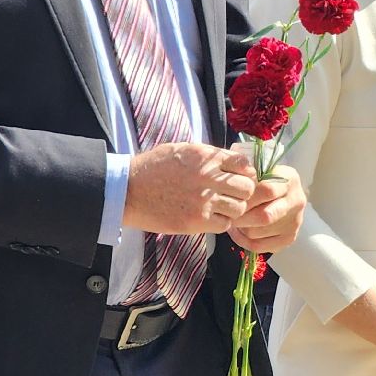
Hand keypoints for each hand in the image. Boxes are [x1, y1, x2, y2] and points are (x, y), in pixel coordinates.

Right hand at [123, 143, 256, 234]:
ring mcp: (203, 201)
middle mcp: (208, 177)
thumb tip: (232, 163)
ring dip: (233, 209)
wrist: (127, 190)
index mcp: (206, 157)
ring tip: (221, 208)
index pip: (244, 165)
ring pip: (239, 208)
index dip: (245, 173)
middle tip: (233, 196)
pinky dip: (221, 223)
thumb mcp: (183, 150)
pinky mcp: (195, 221)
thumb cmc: (153, 168)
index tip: (240, 179)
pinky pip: (224, 225)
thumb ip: (209, 156)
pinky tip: (210, 218)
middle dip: (243, 193)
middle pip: (247, 188)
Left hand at [230, 166, 306, 254]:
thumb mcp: (262, 171)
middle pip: (264, 216)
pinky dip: (243, 241)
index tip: (232, 199)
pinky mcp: (289, 238)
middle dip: (241, 217)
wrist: (285, 192)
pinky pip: (259, 246)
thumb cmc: (267, 180)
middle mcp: (296, 202)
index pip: (267, 190)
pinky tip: (239, 232)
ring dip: (240, 229)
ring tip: (234, 221)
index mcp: (290, 180)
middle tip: (229, 214)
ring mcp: (295, 222)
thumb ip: (249, 176)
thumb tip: (230, 187)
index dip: (246, 198)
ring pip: (258, 233)